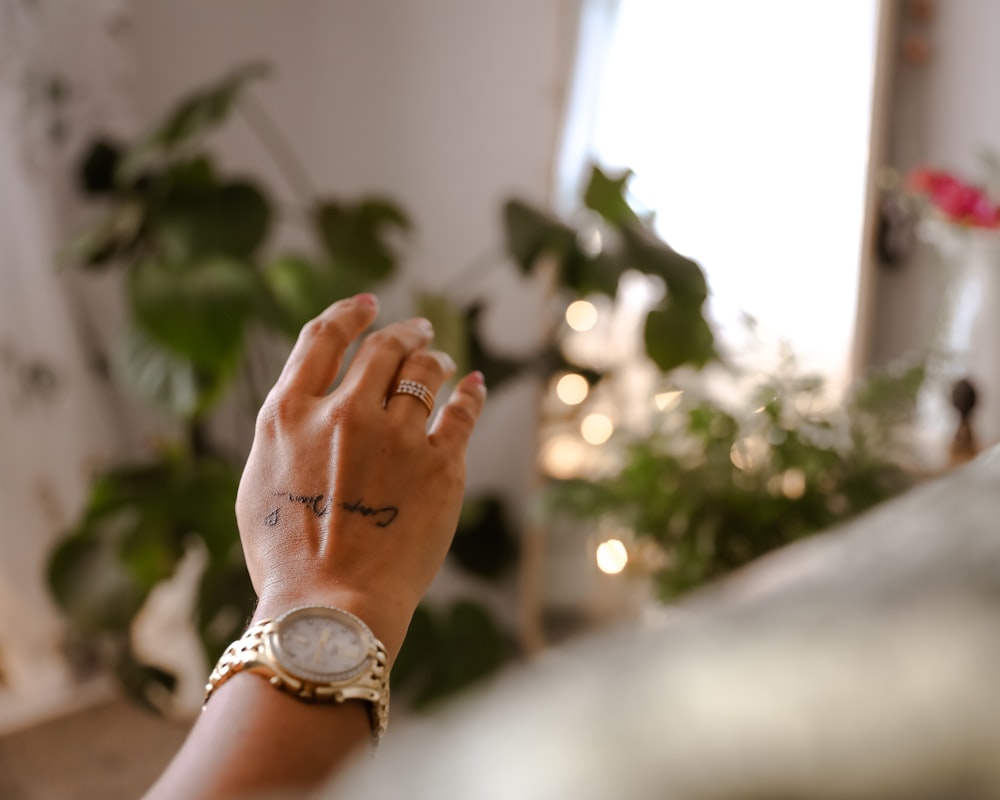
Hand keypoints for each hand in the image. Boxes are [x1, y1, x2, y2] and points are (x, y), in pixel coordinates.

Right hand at [235, 293, 485, 658]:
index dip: (350, 314)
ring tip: (440, 360)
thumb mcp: (257, 484)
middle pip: (382, 349)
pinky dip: (469, 393)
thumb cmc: (285, 558)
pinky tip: (473, 386)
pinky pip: (461, 413)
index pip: (322, 337)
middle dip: (402, 332)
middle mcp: (343, 413)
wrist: (330, 607)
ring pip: (424, 373)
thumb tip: (306, 405)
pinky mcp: (440, 465)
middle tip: (417, 330)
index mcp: (289, 414)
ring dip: (434, 359)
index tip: (368, 304)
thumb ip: (283, 433)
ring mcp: (395, 437)